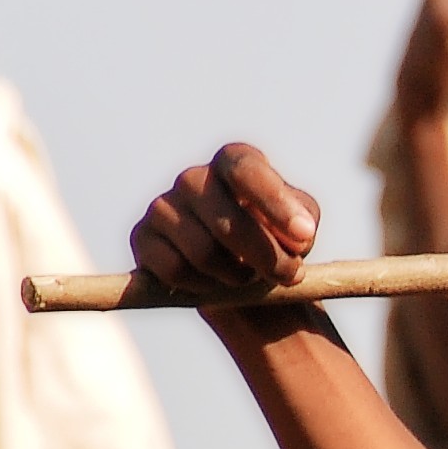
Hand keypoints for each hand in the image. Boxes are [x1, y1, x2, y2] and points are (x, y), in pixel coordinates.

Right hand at [134, 144, 323, 302]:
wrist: (239, 273)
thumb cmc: (275, 240)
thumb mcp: (301, 227)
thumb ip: (304, 222)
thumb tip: (297, 234)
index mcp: (233, 162)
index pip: (246, 170)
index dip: (275, 203)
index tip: (304, 235)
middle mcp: (193, 177)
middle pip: (226, 221)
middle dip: (265, 257)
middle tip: (288, 275)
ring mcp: (162, 206)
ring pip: (202, 252)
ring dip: (235, 276)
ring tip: (247, 277)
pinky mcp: (142, 238)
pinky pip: (174, 270)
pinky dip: (202, 287)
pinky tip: (213, 283)